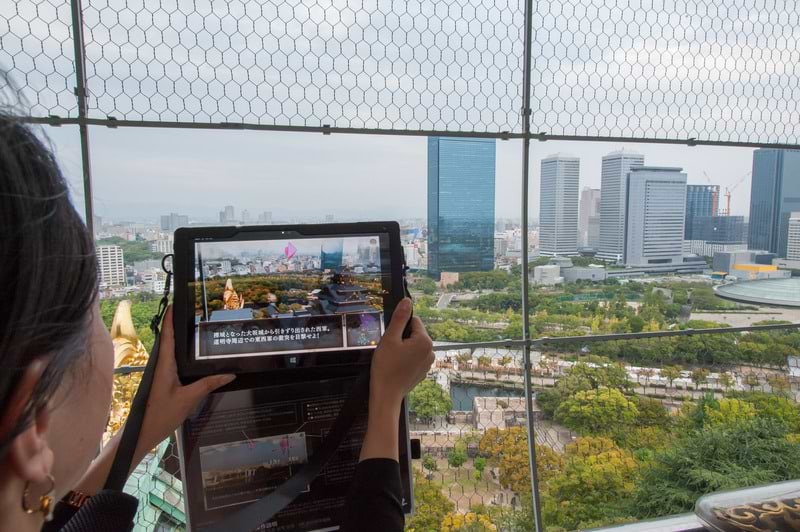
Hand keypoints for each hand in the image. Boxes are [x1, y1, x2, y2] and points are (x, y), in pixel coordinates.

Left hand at [135, 305, 234, 454]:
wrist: (142, 434)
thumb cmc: (161, 415)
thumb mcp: (188, 399)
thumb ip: (208, 384)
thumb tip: (229, 373)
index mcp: (165, 365)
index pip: (167, 336)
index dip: (170, 319)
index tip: (176, 303)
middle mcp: (161, 366)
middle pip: (168, 340)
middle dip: (177, 324)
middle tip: (192, 312)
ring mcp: (161, 374)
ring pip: (171, 351)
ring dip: (179, 339)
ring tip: (195, 329)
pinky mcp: (163, 382)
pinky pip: (173, 362)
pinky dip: (182, 354)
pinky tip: (193, 356)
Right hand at [359, 298, 432, 461]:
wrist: (386, 395)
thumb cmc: (386, 367)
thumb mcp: (389, 339)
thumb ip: (400, 318)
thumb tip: (407, 300)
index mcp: (425, 340)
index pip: (413, 321)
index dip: (399, 327)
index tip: (391, 338)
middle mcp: (431, 350)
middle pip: (415, 333)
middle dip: (402, 337)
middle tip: (390, 350)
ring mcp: (429, 362)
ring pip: (414, 345)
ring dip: (404, 347)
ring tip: (392, 359)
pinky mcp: (424, 370)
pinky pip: (415, 356)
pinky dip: (406, 358)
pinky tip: (396, 366)